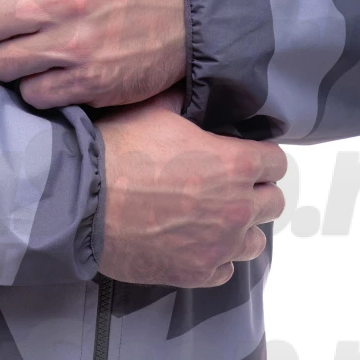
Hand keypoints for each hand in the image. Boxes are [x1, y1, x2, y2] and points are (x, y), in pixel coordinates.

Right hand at [95, 92, 286, 286]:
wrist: (82, 202)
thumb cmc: (117, 153)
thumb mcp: (154, 112)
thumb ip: (184, 102)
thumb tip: (189, 86)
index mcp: (235, 164)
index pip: (276, 163)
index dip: (259, 159)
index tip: (242, 161)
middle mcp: (237, 207)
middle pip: (273, 202)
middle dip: (254, 194)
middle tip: (227, 190)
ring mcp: (219, 245)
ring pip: (254, 241)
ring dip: (239, 229)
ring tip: (212, 222)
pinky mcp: (197, 272)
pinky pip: (225, 270)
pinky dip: (214, 259)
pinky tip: (193, 245)